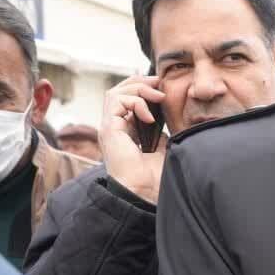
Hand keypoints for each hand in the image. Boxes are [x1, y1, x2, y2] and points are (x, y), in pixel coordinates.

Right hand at [101, 74, 166, 203]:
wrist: (146, 192)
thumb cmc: (154, 176)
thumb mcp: (162, 146)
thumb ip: (159, 130)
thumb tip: (166, 117)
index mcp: (124, 131)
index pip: (127, 99)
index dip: (143, 88)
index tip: (163, 88)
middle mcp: (114, 127)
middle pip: (118, 91)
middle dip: (139, 82)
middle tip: (159, 82)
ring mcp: (109, 128)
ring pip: (115, 93)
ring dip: (138, 89)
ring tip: (158, 96)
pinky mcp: (108, 129)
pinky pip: (116, 102)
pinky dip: (136, 102)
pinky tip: (150, 117)